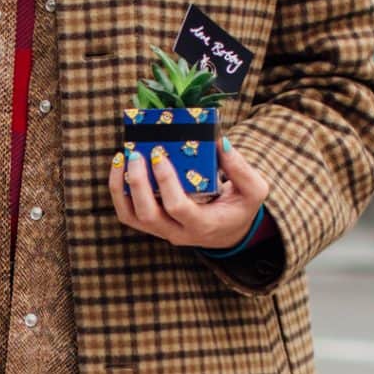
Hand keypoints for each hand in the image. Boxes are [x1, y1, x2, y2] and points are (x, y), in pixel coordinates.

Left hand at [109, 132, 271, 250]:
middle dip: (138, 183)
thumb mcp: (254, 190)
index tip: (159, 155)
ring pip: (131, 217)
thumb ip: (240, 168)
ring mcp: (162, 231)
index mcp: (203, 224)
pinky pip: (128, 213)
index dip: (165, 182)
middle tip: (136, 154)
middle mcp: (179, 232)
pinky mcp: (153, 225)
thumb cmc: (241, 208)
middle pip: (148, 215)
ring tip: (121, 159)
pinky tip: (120, 167)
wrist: (230, 232)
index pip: (178, 208)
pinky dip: (119, 191)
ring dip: (121, 188)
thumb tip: (219, 141)